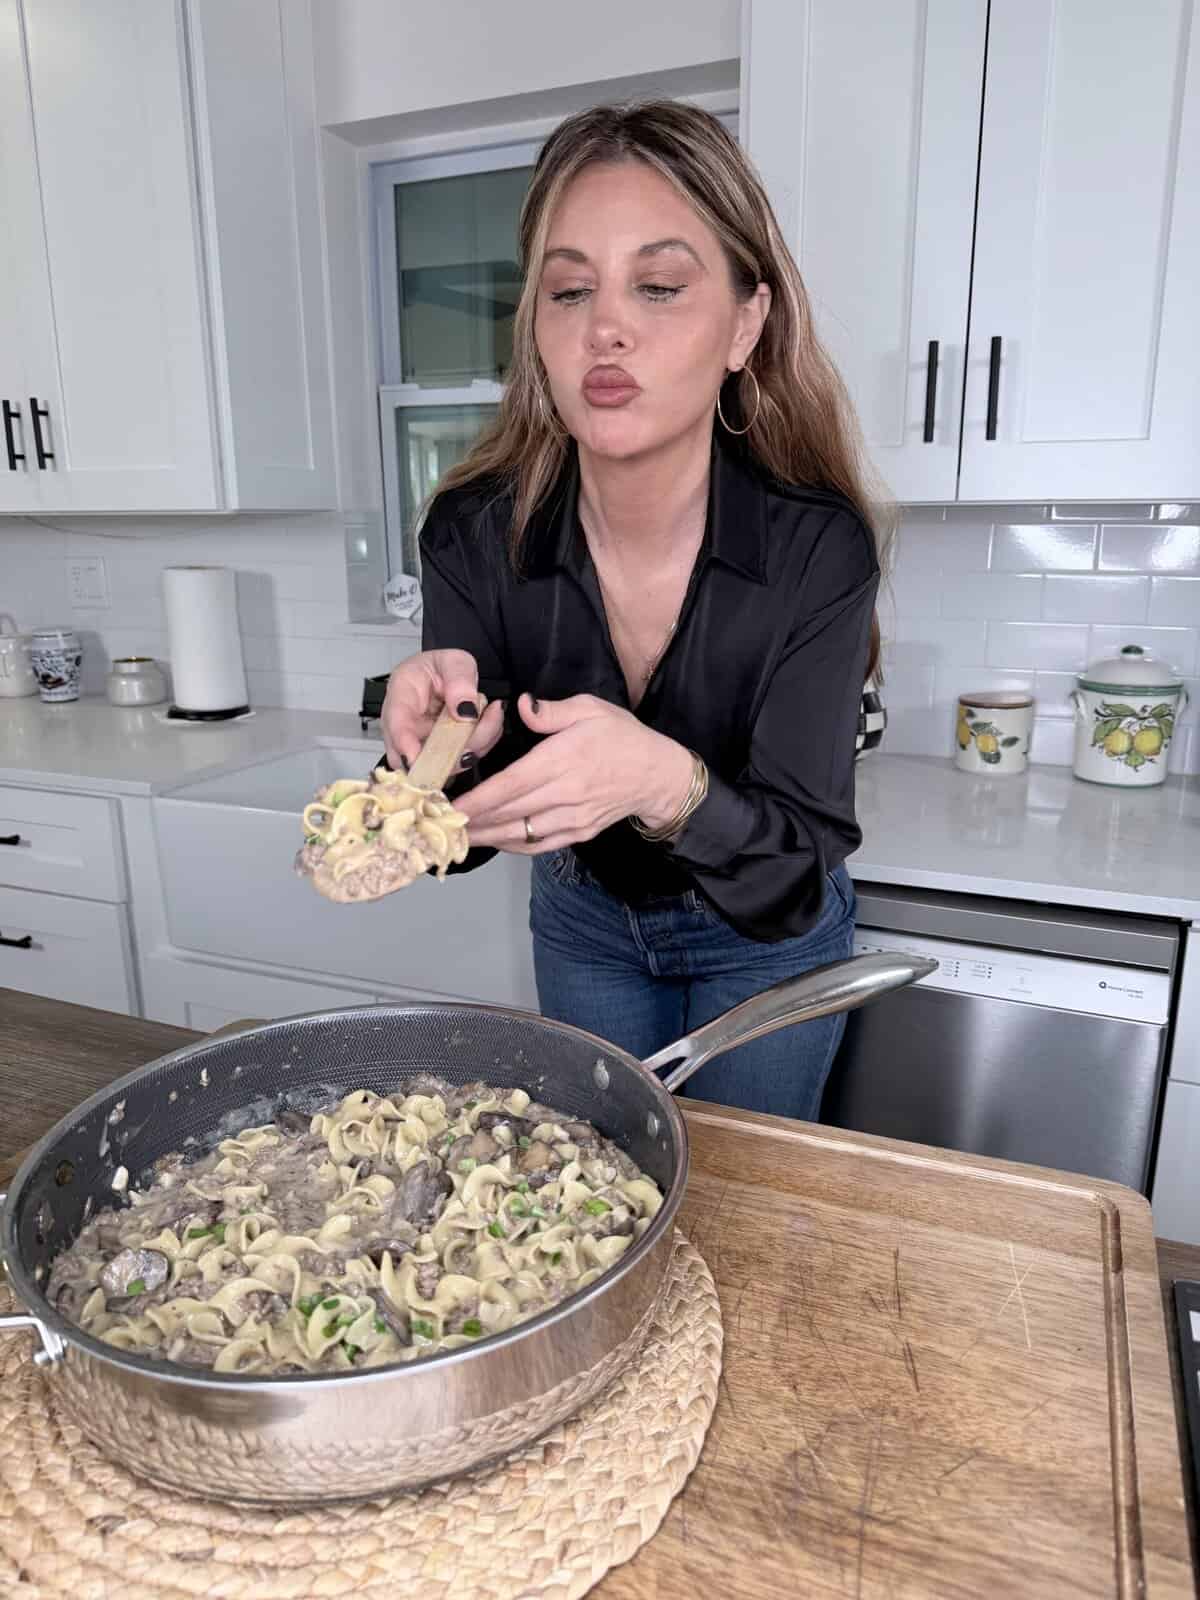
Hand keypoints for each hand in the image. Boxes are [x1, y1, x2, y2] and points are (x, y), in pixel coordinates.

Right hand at [380, 649, 504, 772]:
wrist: (448, 676)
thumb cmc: (441, 668)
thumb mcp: (454, 660)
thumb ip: (459, 679)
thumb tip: (465, 711)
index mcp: (401, 696)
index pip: (396, 726)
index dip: (404, 747)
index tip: (417, 757)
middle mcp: (407, 728)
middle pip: (416, 758)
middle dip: (451, 756)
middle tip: (479, 729)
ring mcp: (423, 744)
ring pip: (443, 765)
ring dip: (474, 746)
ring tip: (490, 715)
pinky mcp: (441, 754)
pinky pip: (461, 760)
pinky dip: (481, 745)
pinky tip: (488, 722)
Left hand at [456, 693, 693, 853]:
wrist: (658, 775)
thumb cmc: (623, 738)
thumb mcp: (591, 708)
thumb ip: (551, 711)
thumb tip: (520, 706)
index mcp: (563, 759)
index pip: (511, 783)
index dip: (478, 799)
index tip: (449, 805)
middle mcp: (566, 793)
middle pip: (509, 812)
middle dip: (472, 820)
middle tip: (438, 823)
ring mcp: (573, 817)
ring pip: (521, 833)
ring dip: (487, 837)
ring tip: (457, 835)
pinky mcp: (579, 833)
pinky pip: (539, 844)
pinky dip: (512, 844)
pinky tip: (493, 839)